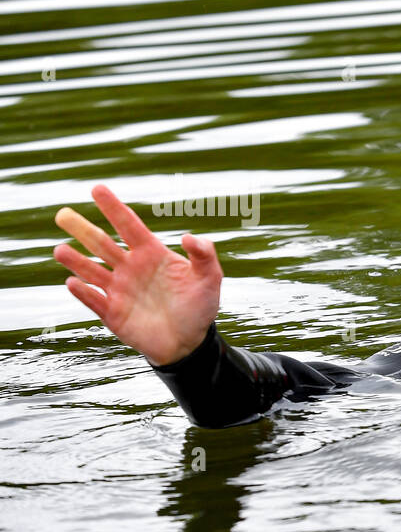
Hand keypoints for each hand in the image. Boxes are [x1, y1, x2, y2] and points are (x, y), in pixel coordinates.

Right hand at [53, 184, 222, 365]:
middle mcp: (130, 268)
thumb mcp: (210, 278)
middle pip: (102, 244)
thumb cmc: (199, 307)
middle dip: (83, 229)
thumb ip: (204, 255)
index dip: (114, 208)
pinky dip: (83, 292)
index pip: (129, 226)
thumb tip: (189, 237)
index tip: (97, 189)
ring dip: (76, 261)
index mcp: (151, 254)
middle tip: (63, 214)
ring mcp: (119, 290)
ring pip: (91, 271)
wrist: (190, 343)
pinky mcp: (112, 313)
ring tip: (60, 250)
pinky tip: (73, 282)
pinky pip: (94, 300)